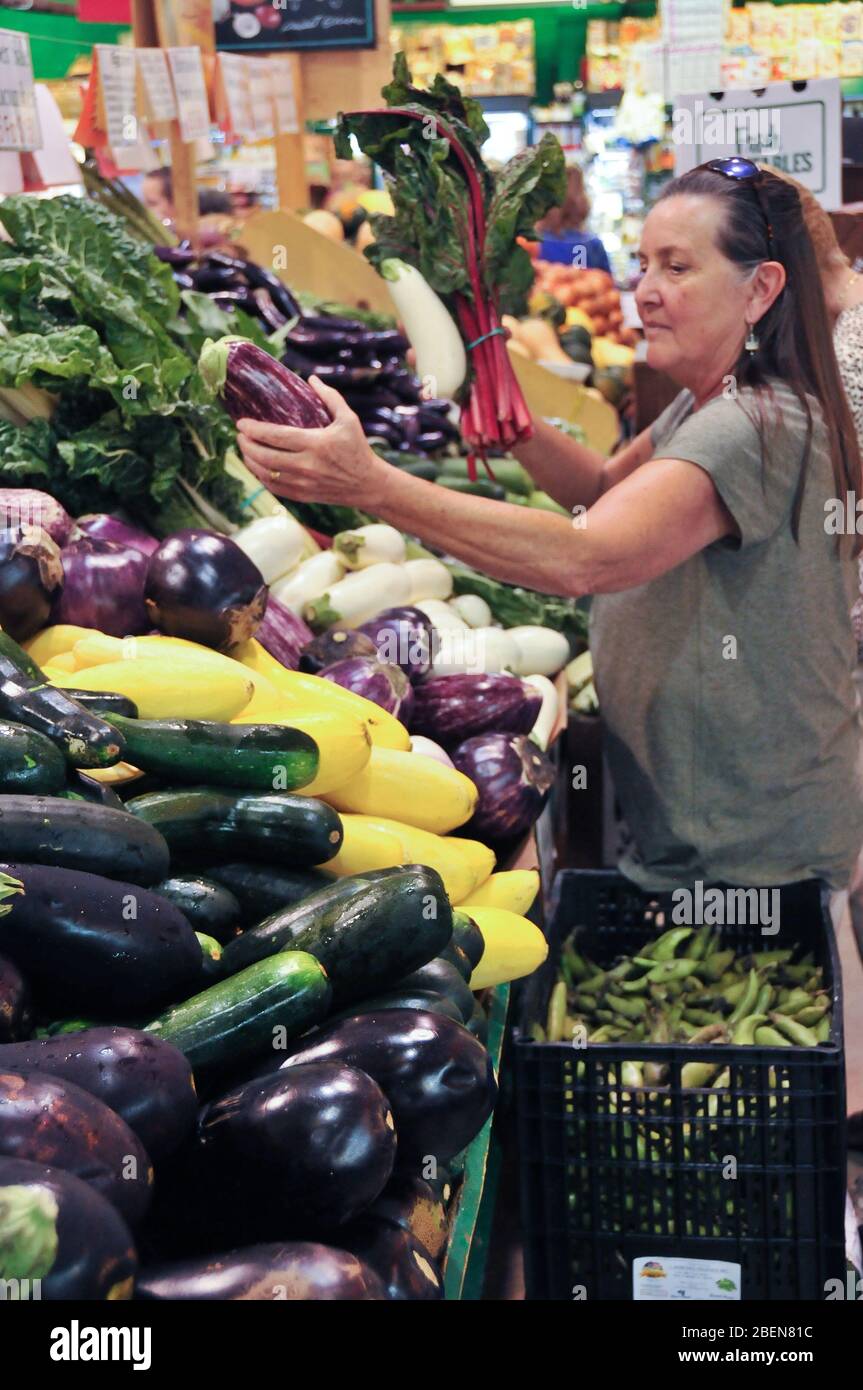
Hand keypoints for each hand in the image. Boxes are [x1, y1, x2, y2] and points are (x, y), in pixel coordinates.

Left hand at [236, 376, 390, 510]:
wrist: (368, 485)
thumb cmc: (358, 449)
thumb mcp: (349, 419)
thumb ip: (330, 397)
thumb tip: (310, 379)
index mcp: (315, 444)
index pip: (276, 436)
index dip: (254, 430)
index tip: (241, 423)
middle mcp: (306, 466)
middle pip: (264, 456)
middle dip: (246, 445)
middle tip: (240, 435)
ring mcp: (303, 483)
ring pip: (265, 474)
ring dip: (250, 461)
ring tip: (245, 448)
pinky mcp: (302, 496)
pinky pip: (274, 488)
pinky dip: (261, 477)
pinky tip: (257, 467)